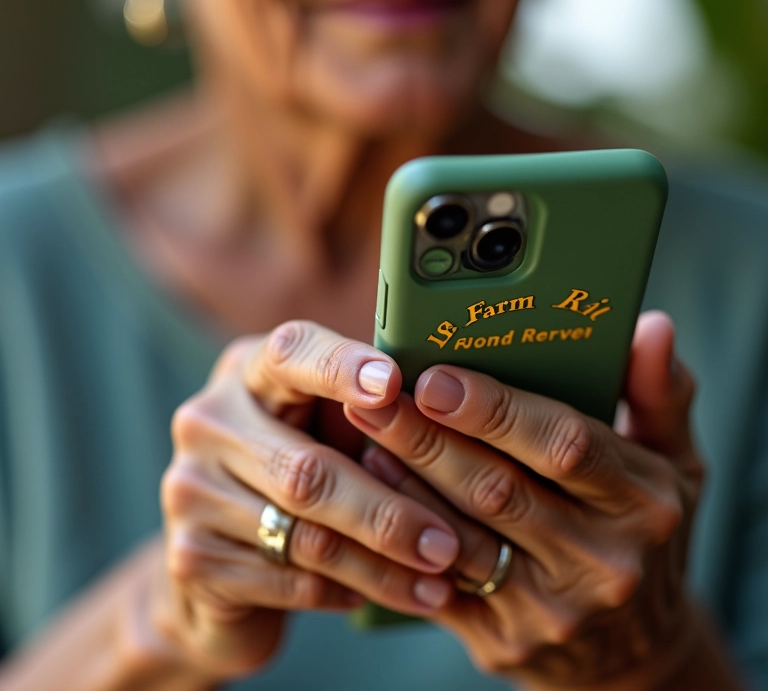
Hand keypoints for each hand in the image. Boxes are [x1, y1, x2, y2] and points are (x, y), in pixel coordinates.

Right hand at [156, 322, 460, 679]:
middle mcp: (208, 420)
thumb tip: (456, 397)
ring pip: (305, 535)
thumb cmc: (298, 467)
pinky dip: (347, 591)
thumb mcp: (320, 425)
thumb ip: (366, 408)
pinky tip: (389, 593)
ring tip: (439, 581)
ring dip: (381, 565)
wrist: (219, 558)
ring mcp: (189, 489)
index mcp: (248, 372)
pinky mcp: (190, 556)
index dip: (341, 368)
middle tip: (448, 544)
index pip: (290, 352)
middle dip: (387, 512)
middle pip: (307, 469)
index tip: (393, 385)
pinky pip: (288, 580)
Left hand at [347, 312, 702, 688]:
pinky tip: (376, 491)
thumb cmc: (645, 532)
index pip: (566, 445)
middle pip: (496, 489)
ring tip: (365, 433)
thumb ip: (660, 393)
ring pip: (458, 534)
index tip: (435, 378)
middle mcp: (602, 561)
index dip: (495, 410)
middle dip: (426, 437)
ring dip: (404, 481)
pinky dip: (403, 533)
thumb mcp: (673, 462)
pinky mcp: (505, 640)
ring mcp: (552, 609)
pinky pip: (438, 581)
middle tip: (374, 395)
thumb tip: (651, 327)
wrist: (634, 651)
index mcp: (644, 503)